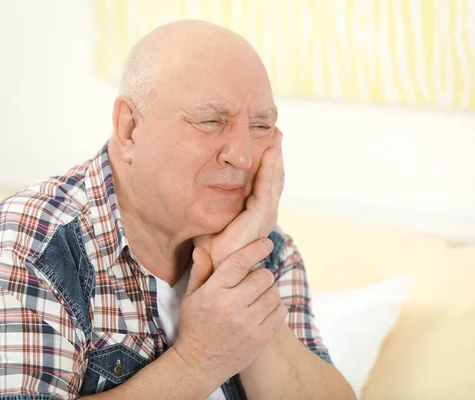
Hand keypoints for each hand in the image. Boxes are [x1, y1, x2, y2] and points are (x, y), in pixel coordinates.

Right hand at [173, 240, 287, 384]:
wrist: (199, 364)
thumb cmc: (195, 326)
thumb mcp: (190, 297)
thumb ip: (200, 272)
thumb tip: (202, 249)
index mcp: (213, 292)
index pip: (240, 262)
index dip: (257, 248)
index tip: (267, 243)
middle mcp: (231, 306)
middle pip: (263, 276)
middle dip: (261, 276)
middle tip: (254, 282)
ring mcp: (248, 323)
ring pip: (274, 294)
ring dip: (268, 293)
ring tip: (257, 299)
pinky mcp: (260, 338)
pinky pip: (280, 312)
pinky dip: (275, 309)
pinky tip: (263, 312)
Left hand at [194, 127, 284, 267]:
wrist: (215, 271)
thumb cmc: (210, 249)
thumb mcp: (209, 220)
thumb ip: (210, 205)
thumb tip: (197, 190)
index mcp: (256, 214)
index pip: (265, 183)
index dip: (267, 162)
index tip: (267, 141)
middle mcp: (265, 214)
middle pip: (274, 178)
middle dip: (275, 154)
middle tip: (277, 131)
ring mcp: (264, 216)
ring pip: (273, 180)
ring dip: (275, 157)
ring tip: (276, 135)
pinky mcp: (259, 218)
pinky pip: (266, 188)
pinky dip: (269, 169)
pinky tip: (269, 153)